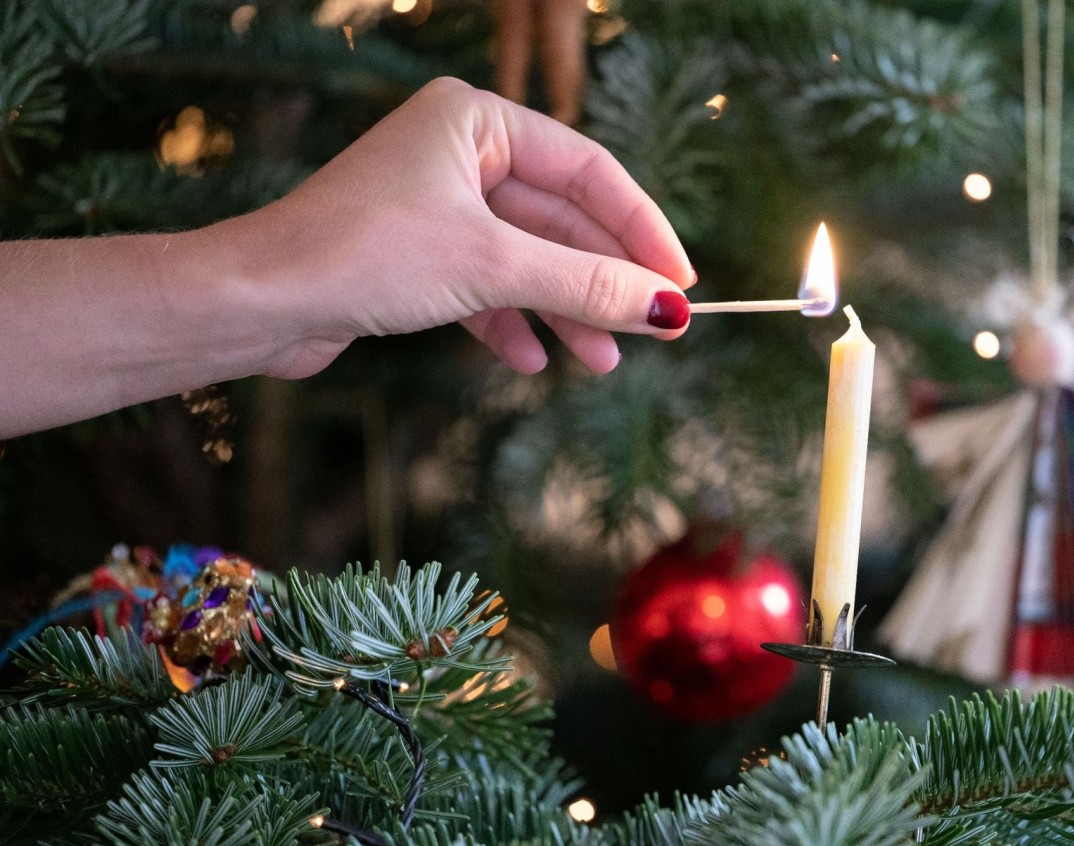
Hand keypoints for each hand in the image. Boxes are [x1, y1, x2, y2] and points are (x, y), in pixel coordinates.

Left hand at [215, 76, 694, 377]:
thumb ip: (588, 284)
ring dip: (566, 311)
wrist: (258, 303)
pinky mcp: (416, 256)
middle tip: (655, 329)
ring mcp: (436, 206)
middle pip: (561, 219)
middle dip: (603, 281)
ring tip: (601, 364)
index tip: (682, 282)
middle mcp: (457, 154)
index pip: (588, 171)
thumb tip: (671, 309)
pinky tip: (533, 362)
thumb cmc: (365, 255)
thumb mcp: (494, 267)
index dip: (642, 228)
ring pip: (527, 259)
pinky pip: (487, 286)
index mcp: (476, 122)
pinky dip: (513, 322)